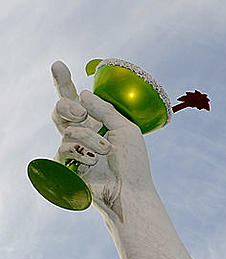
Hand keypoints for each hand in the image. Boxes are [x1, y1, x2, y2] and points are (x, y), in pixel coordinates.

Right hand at [49, 61, 153, 219]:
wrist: (130, 192)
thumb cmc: (133, 164)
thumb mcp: (126, 130)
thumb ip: (105, 110)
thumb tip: (83, 93)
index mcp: (97, 122)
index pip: (76, 99)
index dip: (64, 82)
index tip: (58, 65)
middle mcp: (83, 133)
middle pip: (61, 109)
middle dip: (67, 106)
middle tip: (80, 114)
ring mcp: (73, 148)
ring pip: (68, 130)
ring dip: (89, 139)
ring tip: (105, 151)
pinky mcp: (66, 165)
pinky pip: (64, 148)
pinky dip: (81, 153)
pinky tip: (94, 162)